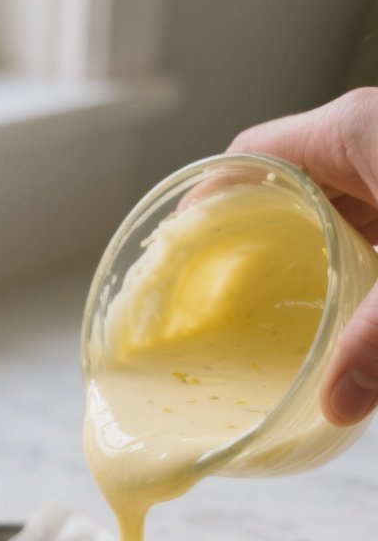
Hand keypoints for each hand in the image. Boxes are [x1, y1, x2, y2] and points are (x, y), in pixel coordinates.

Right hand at [229, 88, 377, 426]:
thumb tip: (335, 408)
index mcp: (357, 133)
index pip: (250, 159)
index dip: (207, 208)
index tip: (181, 264)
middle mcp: (374, 145)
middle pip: (284, 191)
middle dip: (252, 251)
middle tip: (220, 312)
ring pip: (331, 215)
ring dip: (305, 267)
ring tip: (271, 324)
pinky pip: (370, 234)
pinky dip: (352, 271)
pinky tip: (344, 314)